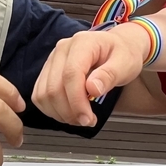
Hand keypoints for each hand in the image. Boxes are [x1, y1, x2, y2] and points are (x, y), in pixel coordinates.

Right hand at [33, 26, 148, 126]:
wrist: (118, 47)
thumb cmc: (124, 54)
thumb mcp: (126, 63)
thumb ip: (109, 75)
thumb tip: (92, 89)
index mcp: (82, 43)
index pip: (70, 74)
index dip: (76, 101)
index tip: (88, 118)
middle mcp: (62, 49)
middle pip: (53, 87)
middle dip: (69, 111)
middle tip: (88, 121)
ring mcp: (52, 60)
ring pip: (43, 94)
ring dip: (60, 113)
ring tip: (80, 118)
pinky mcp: (48, 71)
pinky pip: (40, 95)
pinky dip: (52, 110)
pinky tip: (69, 113)